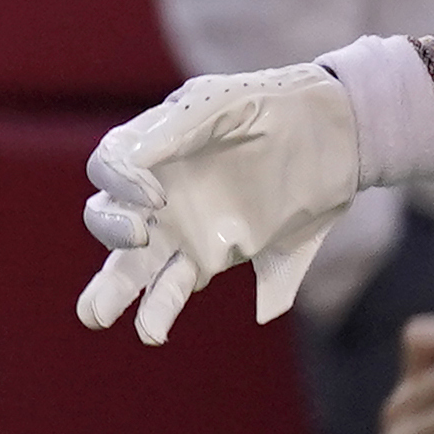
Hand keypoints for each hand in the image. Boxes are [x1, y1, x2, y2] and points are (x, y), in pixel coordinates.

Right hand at [73, 62, 373, 343]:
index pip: (109, 165)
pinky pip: (175, 285)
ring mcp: (184, 227)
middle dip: (110, 230)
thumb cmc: (276, 105)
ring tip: (97, 316)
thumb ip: (178, 128)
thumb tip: (133, 163)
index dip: (119, 182)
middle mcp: (159, 189)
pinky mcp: (215, 256)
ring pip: (130, 264)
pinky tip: (151, 331)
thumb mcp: (226, 103)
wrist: (336, 136)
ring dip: (111, 291)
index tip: (156, 196)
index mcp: (153, 144)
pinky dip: (160, 308)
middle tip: (139, 238)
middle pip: (107, 215)